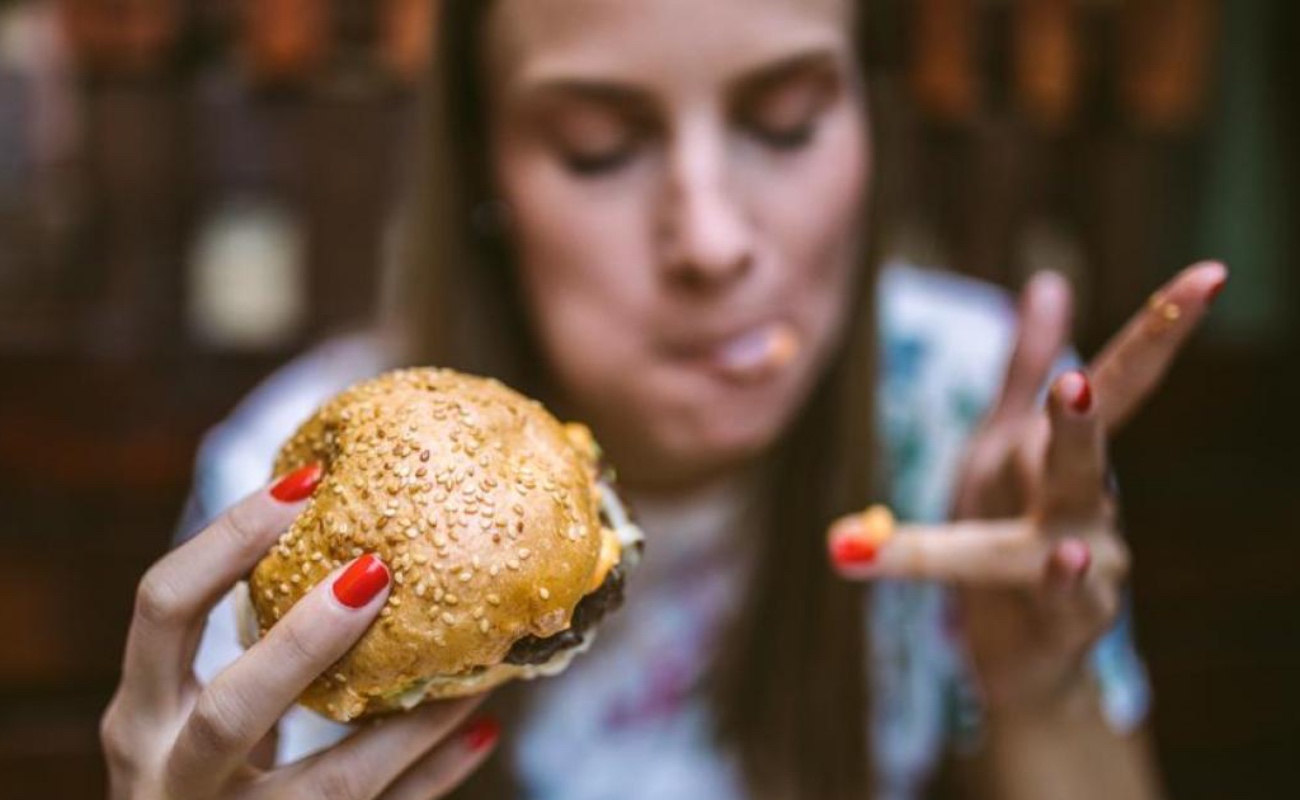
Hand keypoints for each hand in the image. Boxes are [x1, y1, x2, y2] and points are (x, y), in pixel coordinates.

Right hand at [101, 465, 498, 799]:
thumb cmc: (197, 770)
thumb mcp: (191, 709)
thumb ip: (245, 644)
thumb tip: (345, 525)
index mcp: (140, 715)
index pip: (163, 608)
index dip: (226, 540)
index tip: (305, 482)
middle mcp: (171, 775)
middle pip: (232, 709)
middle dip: (304, 641)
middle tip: (377, 571)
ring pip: (332, 781)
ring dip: (410, 722)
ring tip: (474, 671)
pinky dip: (434, 774)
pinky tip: (482, 727)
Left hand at [829, 261, 1226, 711]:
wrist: (1017, 653)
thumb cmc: (1007, 536)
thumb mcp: (1002, 447)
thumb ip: (1023, 368)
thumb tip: (1049, 282)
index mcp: (1061, 457)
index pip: (1115, 387)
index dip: (1160, 332)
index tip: (1211, 275)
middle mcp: (1089, 506)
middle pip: (1087, 455)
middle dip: (1084, 419)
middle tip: (1073, 385)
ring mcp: (1091, 567)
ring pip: (1073, 534)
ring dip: (1066, 513)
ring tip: (1062, 511)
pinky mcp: (1070, 625)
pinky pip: (1063, 604)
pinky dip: (1063, 586)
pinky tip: (1067, 561)